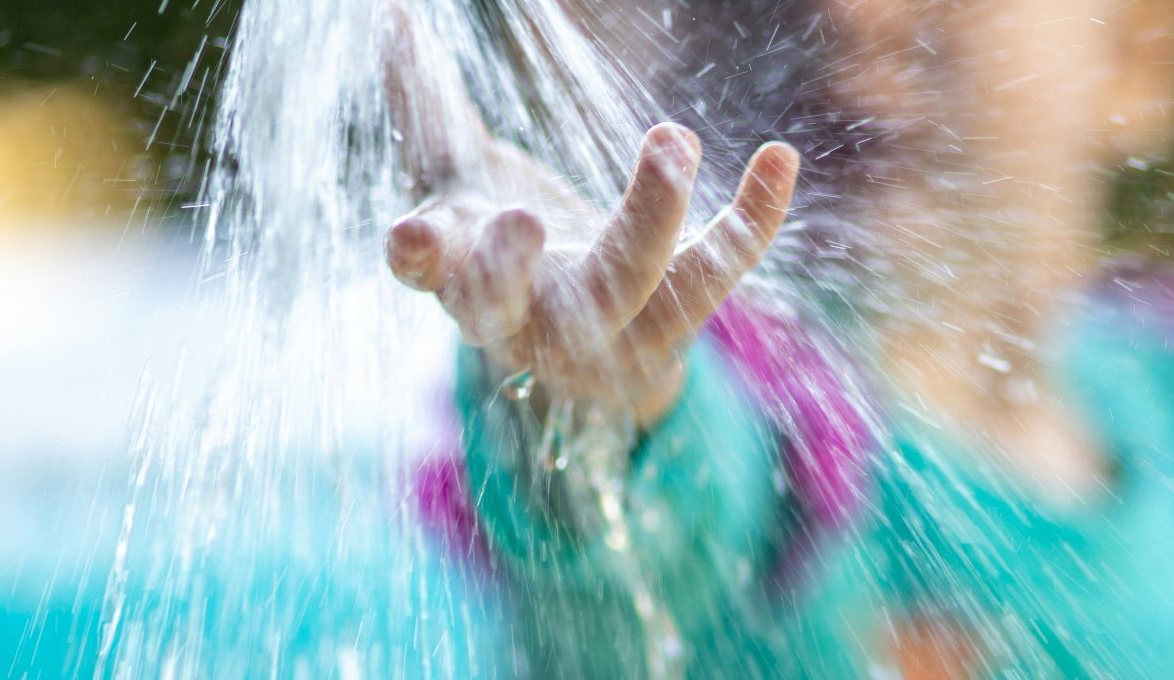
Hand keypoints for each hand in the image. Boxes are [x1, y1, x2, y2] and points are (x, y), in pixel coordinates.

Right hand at [380, 22, 798, 424]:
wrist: (587, 353)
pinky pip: (719, 271)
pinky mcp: (676, 322)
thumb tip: (391, 19)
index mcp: (465, 280)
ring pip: (629, 286)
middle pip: (522, 303)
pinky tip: (781, 156)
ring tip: (669, 136)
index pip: (434, 276)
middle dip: (520, 265)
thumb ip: (427, 108)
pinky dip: (754, 218)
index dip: (420, 259)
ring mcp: (607, 331)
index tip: (412, 235)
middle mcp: (532, 319)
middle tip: (525, 213)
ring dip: (650, 216)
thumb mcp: (460, 182)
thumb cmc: (510, 251)